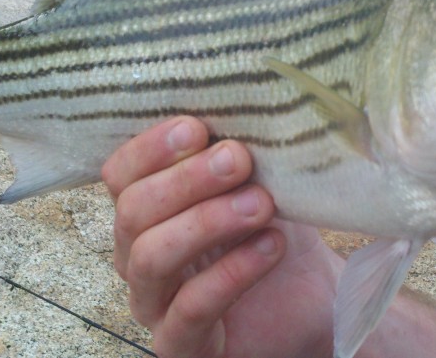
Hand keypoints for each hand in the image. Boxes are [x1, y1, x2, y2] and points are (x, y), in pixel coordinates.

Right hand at [101, 117, 343, 357]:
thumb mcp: (261, 182)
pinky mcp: (182, 346)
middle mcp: (138, 255)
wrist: (315, 301)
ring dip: (207, 221)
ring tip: (260, 203)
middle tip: (237, 159)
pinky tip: (271, 246)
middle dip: (185, 180)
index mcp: (148, 210)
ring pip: (152, 257)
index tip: (197, 127)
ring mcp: (155, 304)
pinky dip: (231, 272)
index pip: (120, 174)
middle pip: (132, 212)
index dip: (150, 148)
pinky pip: (190, 309)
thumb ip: (241, 150)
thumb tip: (246, 101)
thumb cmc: (276, 233)